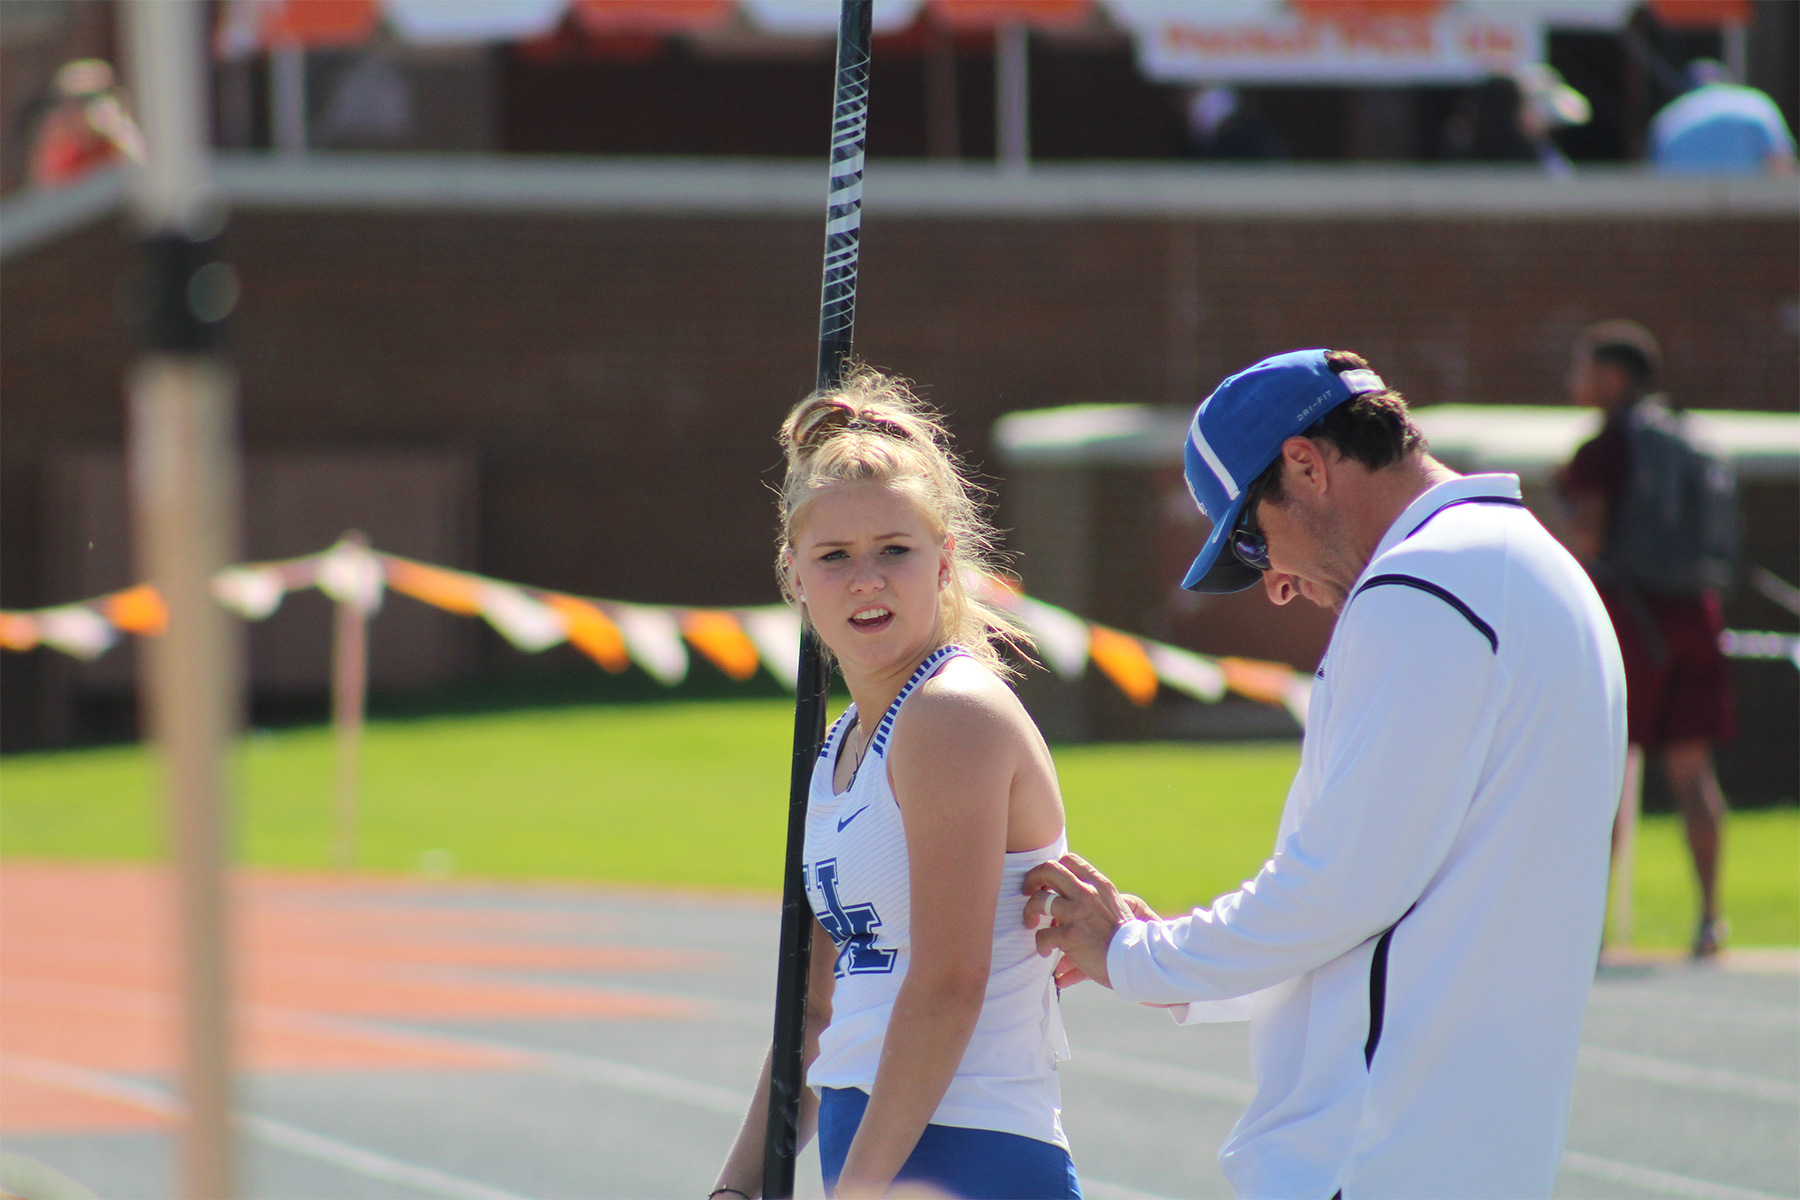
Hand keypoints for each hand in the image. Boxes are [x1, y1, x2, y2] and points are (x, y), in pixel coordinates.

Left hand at [1021, 853, 1142, 989]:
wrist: (1136, 960)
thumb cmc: (1123, 937)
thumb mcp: (1112, 906)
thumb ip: (1091, 896)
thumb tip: (1065, 896)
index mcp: (1098, 884)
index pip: (1069, 860)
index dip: (1051, 868)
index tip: (1045, 881)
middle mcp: (1087, 893)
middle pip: (1048, 870)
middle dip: (1032, 878)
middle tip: (1027, 891)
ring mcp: (1077, 913)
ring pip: (1038, 900)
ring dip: (1029, 912)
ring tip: (1031, 923)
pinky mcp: (1070, 936)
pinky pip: (1042, 935)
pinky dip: (1040, 944)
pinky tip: (1045, 951)